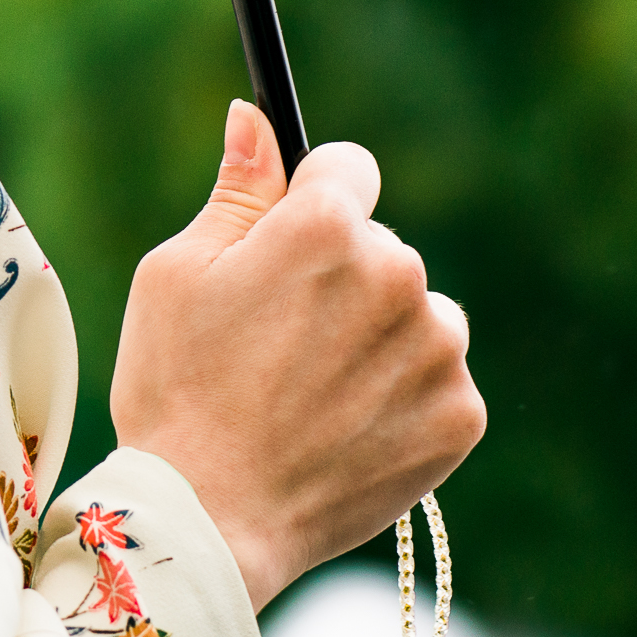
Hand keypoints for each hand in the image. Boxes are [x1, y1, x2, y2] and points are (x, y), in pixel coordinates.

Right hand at [110, 101, 482, 609]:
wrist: (211, 521)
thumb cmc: (176, 390)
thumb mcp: (177, 275)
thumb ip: (236, 191)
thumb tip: (255, 115)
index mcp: (327, 226)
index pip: (347, 169)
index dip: (311, 204)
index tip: (286, 250)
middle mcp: (398, 274)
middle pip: (380, 248)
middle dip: (341, 280)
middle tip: (278, 346)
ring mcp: (437, 348)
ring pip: (415, 315)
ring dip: (378, 339)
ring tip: (312, 396)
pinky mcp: (460, 413)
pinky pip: (436, 380)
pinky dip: (400, 400)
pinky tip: (345, 431)